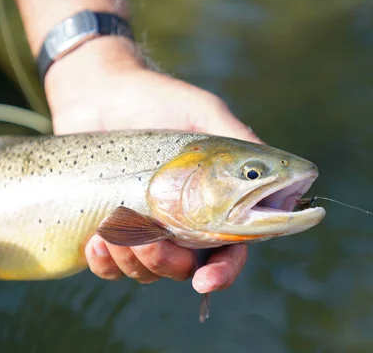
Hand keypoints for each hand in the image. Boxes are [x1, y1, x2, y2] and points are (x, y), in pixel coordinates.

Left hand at [46, 38, 260, 293]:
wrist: (102, 91)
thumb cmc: (157, 99)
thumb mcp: (201, 113)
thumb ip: (236, 138)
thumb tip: (275, 166)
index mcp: (212, 203)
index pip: (227, 250)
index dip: (222, 272)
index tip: (206, 280)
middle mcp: (180, 222)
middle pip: (184, 269)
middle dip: (168, 265)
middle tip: (152, 242)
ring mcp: (143, 227)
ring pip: (146, 271)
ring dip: (133, 260)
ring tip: (115, 229)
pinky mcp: (108, 228)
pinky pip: (108, 265)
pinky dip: (104, 261)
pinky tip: (97, 239)